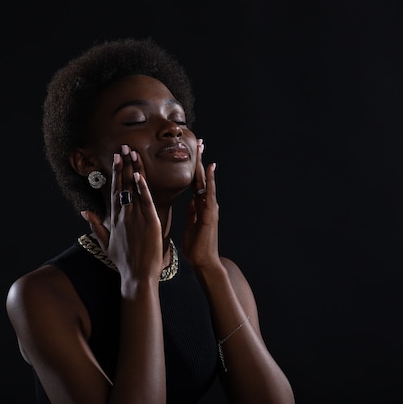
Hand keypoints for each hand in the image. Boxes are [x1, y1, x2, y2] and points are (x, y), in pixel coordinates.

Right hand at [81, 145, 162, 282]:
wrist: (136, 276)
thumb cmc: (123, 262)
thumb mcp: (105, 243)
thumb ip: (96, 225)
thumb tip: (85, 212)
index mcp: (115, 218)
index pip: (115, 190)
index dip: (116, 172)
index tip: (116, 157)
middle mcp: (123, 215)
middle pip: (122, 185)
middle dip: (122, 165)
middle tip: (123, 147)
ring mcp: (135, 218)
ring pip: (133, 190)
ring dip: (132, 170)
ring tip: (132, 153)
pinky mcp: (149, 223)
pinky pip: (145, 202)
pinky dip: (142, 188)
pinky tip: (139, 175)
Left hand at [182, 139, 221, 267]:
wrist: (204, 262)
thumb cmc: (197, 247)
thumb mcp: (192, 226)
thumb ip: (193, 213)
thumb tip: (192, 201)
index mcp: (200, 206)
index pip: (196, 182)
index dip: (194, 168)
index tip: (192, 153)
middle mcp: (207, 204)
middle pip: (202, 178)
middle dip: (200, 160)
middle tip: (199, 141)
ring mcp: (210, 208)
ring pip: (206, 182)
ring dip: (204, 164)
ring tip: (203, 148)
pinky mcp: (210, 214)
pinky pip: (209, 194)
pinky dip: (210, 181)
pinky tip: (210, 168)